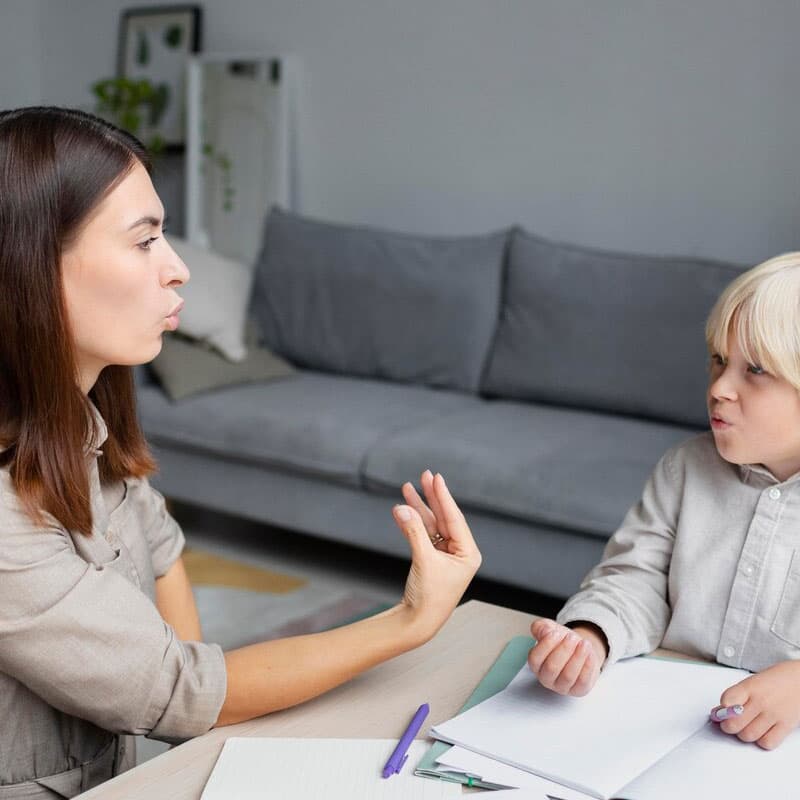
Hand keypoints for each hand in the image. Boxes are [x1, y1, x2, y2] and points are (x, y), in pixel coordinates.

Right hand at [392, 470, 481, 641]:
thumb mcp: (423, 561)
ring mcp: (446, 555)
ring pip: (432, 524)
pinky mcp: (432, 559)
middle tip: (424, 475)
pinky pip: (423, 534)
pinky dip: (413, 521)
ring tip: (407, 487)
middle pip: (445, 517)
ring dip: (419, 507)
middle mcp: (460, 552)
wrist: (417, 622)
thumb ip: (413, 531)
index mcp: (469, 554)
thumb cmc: (428, 598)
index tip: (436, 478)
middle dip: (432, 497)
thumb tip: (402, 508)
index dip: (444, 497)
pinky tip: (403, 509)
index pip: (455, 519)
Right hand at [527, 618, 607, 695]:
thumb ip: (542, 627)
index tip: (555, 633)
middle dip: (563, 650)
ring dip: (577, 657)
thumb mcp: (549, 629)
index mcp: (536, 664)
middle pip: (551, 668)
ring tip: (584, 643)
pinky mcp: (577, 690)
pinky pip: (582, 681)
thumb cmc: (562, 642)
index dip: (545, 645)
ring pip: (568, 675)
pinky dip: (587, 666)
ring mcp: (562, 687)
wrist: (580, 651)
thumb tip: (544, 631)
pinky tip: (590, 654)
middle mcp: (546, 678)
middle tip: (572, 637)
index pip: (535, 658)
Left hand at [714, 660, 799, 748]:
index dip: (719, 710)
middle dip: (727, 726)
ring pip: (748, 735)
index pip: (726, 701)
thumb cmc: (776, 680)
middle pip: (734, 723)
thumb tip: (719, 711)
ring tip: (744, 727)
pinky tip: (760, 732)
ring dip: (742, 735)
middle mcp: (761, 701)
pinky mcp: (786, 726)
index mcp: (750, 686)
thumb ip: (737, 695)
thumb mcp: (753, 681)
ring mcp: (774, 714)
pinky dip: (760, 741)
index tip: (718, 713)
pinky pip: (767, 742)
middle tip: (727, 724)